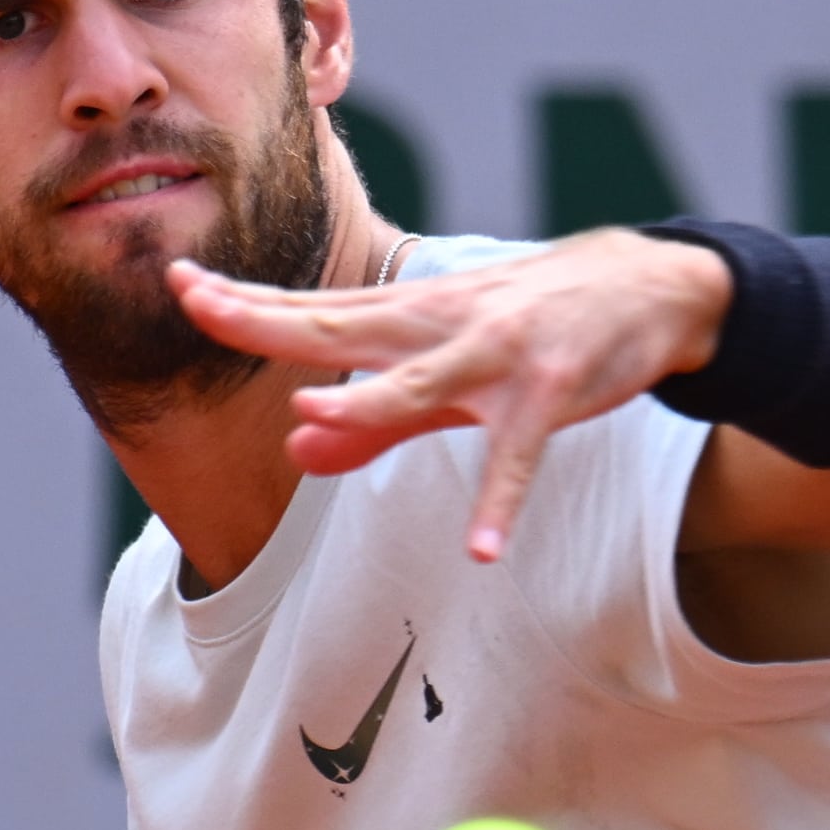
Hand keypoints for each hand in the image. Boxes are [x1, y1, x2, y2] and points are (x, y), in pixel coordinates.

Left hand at [172, 234, 729, 563]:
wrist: (649, 285)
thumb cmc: (532, 324)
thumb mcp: (445, 369)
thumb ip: (373, 417)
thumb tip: (296, 444)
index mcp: (409, 320)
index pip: (310, 310)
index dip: (244, 302)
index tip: (180, 282)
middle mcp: (440, 328)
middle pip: (342, 327)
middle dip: (271, 319)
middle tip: (202, 306)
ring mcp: (496, 356)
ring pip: (423, 381)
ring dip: (371, 399)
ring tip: (311, 412)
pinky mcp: (552, 391)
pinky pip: (519, 457)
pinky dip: (501, 501)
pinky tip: (482, 547)